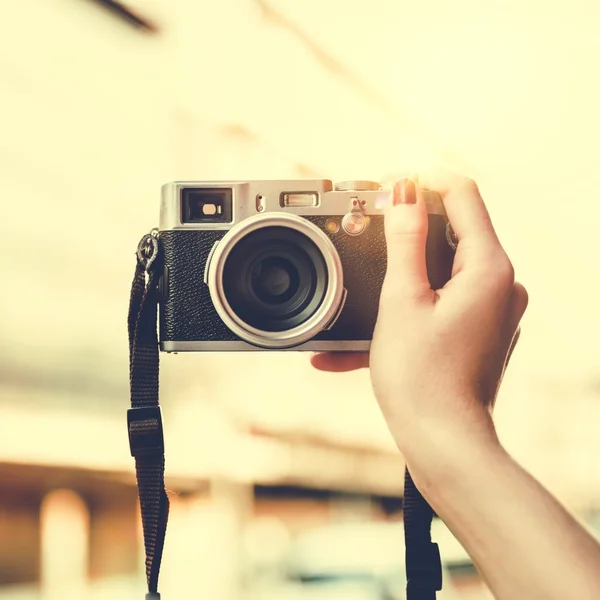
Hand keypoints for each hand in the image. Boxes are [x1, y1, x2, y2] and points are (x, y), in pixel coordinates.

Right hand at [311, 173, 527, 465]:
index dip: (424, 181)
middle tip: (368, 229)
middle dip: (407, 229)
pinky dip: (407, 310)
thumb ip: (404, 239)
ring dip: (400, 276)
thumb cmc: (421, 378)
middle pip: (453, 233)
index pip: (463, 196)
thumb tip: (404, 192)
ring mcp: (492, 310)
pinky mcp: (478, 331)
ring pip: (442, 271)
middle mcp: (501, 286)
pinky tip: (361, 339)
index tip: (389, 184)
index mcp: (490, 269)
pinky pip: (441, 304)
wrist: (442, 444)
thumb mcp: (401, 299)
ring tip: (360, 289)